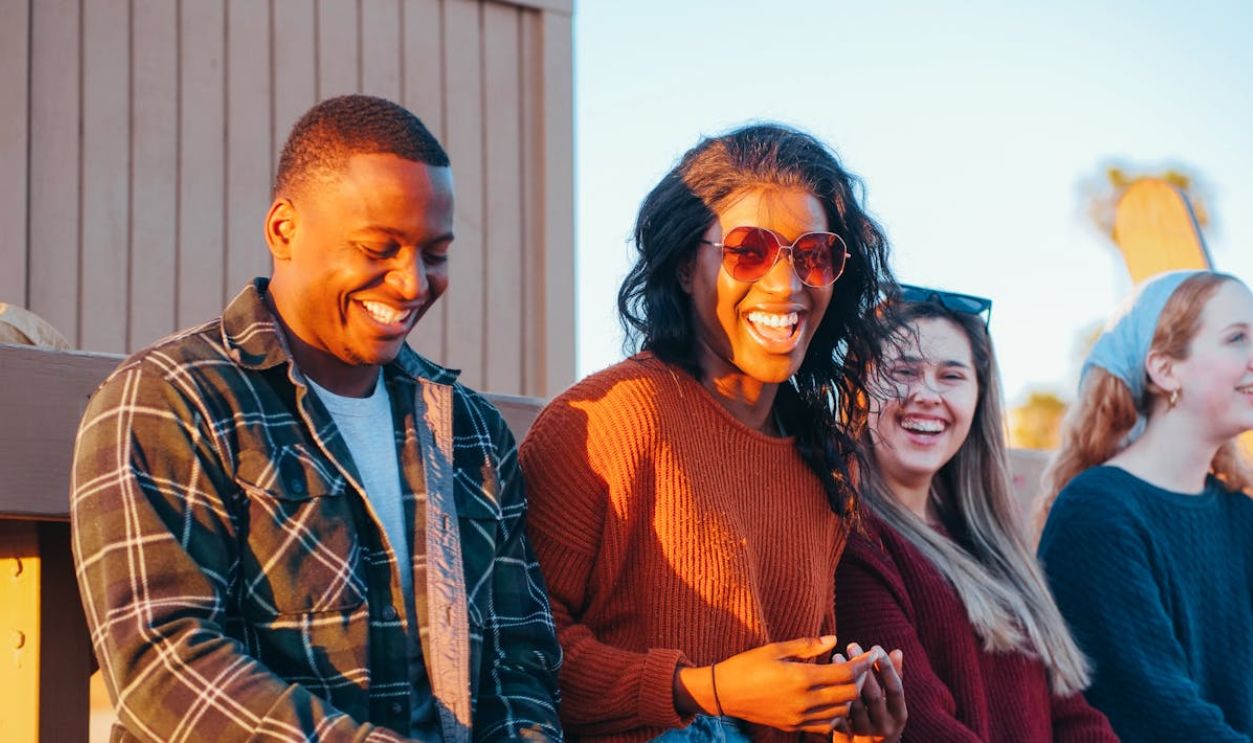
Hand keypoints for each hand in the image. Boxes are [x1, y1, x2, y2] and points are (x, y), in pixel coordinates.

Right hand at [674, 636, 873, 733]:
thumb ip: (807, 645)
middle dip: (860, 679)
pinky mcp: (794, 727)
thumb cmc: (747, 665)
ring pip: (841, 711)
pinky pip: (826, 725)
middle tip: (861, 666)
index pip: (845, 673)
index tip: (871, 654)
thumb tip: (834, 640)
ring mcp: (799, 717)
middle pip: (848, 694)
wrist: (724, 693)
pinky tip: (831, 699)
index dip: (862, 663)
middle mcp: (804, 701)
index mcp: (801, 678)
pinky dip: (836, 713)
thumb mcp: (776, 649)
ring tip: (847, 681)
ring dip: (849, 696)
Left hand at [831, 644, 905, 742]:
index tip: (875, 647)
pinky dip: (832, 697)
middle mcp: (884, 726)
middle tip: (852, 645)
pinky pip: (839, 716)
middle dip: (862, 669)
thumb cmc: (881, 720)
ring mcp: (865, 734)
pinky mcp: (847, 738)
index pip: (895, 688)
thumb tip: (897, 651)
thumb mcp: (892, 704)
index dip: (887, 668)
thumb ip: (895, 678)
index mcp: (898, 715)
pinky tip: (825, 678)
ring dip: (844, 679)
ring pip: (853, 704)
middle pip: (873, 695)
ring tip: (836, 656)